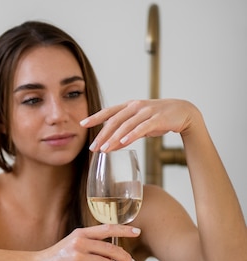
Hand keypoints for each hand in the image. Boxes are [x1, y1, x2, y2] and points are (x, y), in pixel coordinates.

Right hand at [37, 224, 140, 260]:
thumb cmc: (58, 255)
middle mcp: (80, 243)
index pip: (107, 229)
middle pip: (110, 249)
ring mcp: (78, 257)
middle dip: (125, 257)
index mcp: (80, 233)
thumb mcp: (73, 242)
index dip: (124, 230)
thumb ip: (91, 242)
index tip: (137, 232)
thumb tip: (113, 250)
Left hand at [80, 99, 199, 151]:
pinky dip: (132, 135)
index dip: (95, 117)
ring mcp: (147, 111)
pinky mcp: (158, 118)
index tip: (82, 124)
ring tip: (104, 149)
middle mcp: (136, 106)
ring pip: (126, 125)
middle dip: (102, 135)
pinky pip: (142, 127)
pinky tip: (123, 143)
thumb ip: (124, 133)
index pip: (108, 111)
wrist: (184, 112)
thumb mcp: (139, 124)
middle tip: (93, 148)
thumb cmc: (158, 118)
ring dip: (114, 138)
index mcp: (129, 106)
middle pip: (114, 121)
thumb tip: (109, 146)